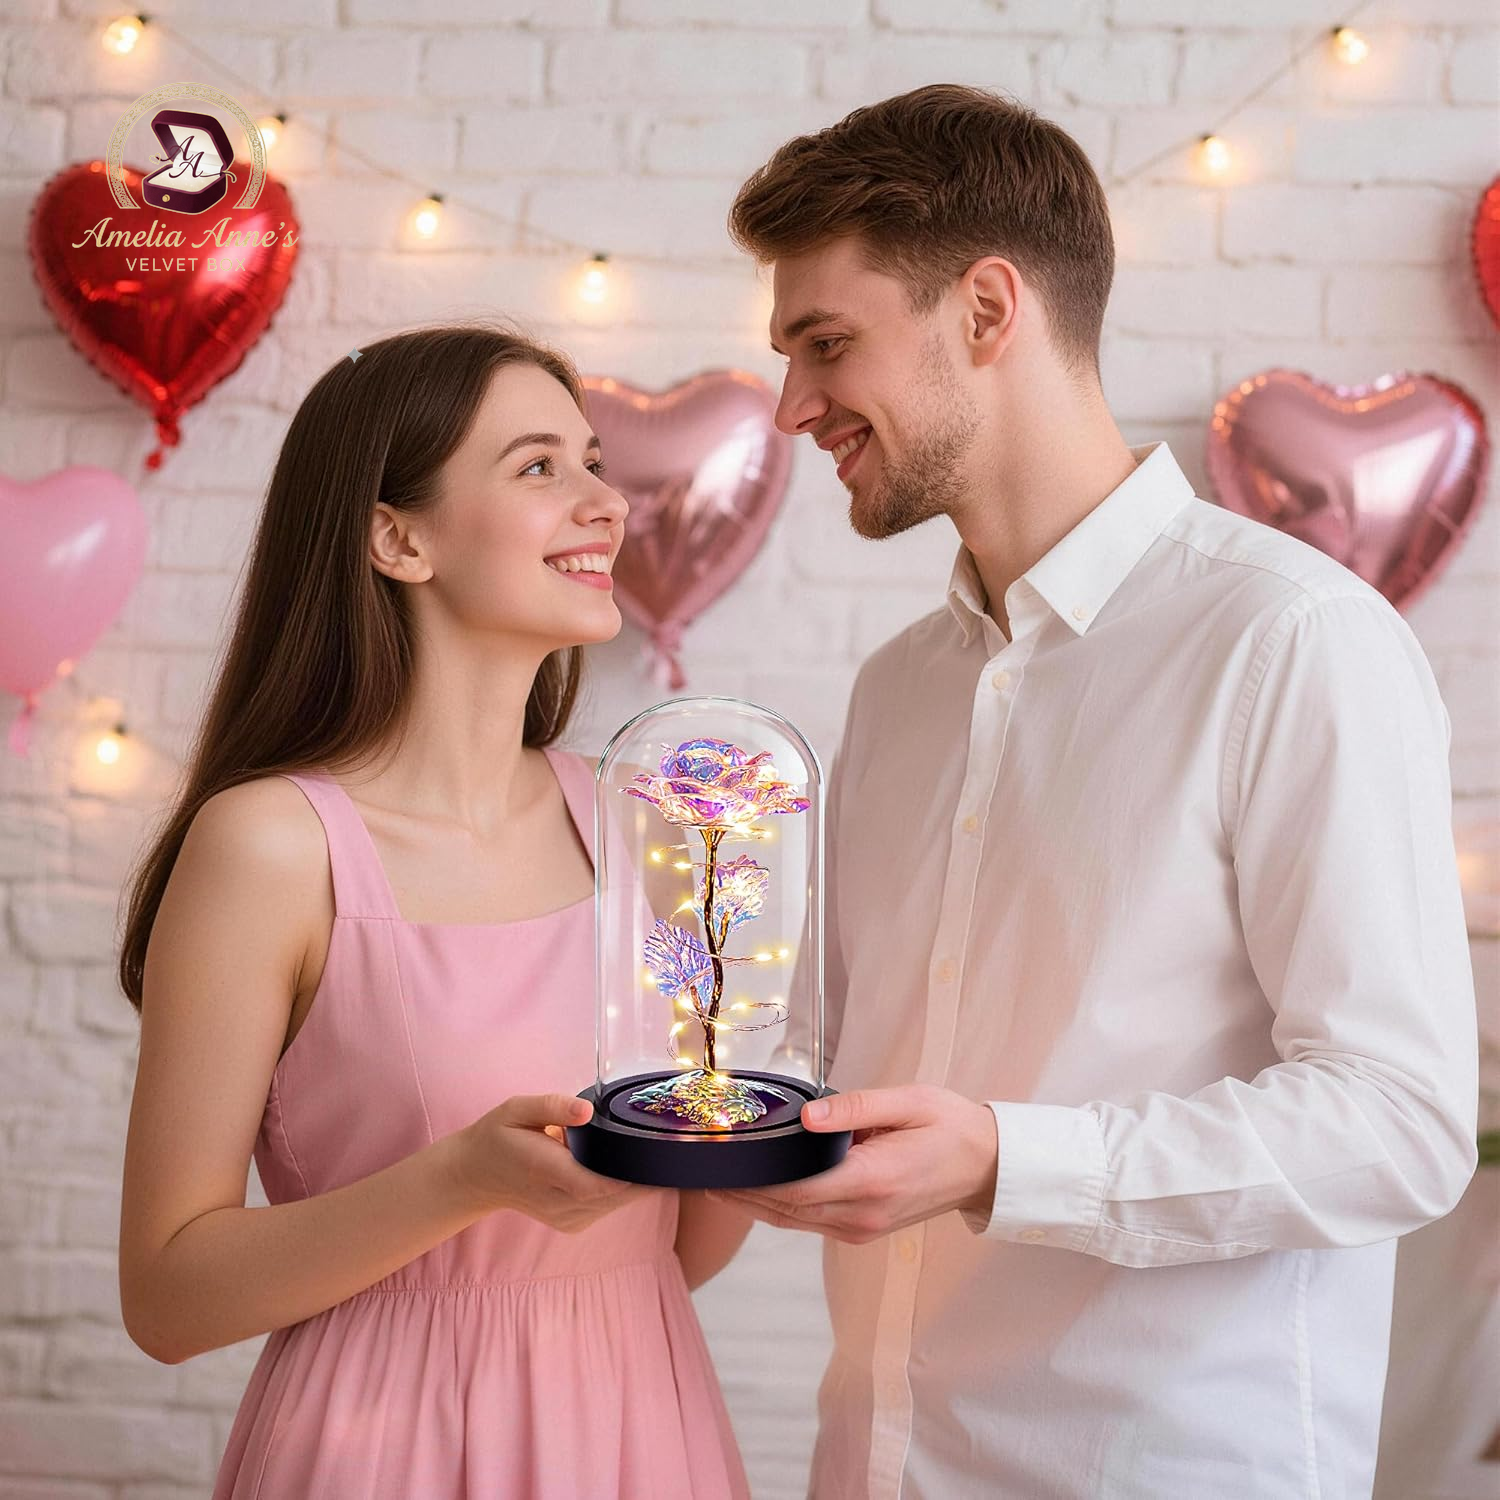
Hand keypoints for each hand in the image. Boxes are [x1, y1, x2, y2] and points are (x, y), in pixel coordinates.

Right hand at [450, 1093, 648, 1231]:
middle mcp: (558, 1202)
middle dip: (643, 1175)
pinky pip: (607, 1208)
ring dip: (634, 1183)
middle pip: (615, 1197)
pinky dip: (620, 1191)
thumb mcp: (516, 1109)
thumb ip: (552, 1106)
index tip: (655, 1154)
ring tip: (642, 1153)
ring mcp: (565, 1218)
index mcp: (545, 1171)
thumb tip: (587, 1111)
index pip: (599, 1185)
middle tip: (662, 1147)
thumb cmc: (499, 1137)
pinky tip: (620, 1169)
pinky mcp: (571, 1223)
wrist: (477, 1175)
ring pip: (615, 1205)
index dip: (633, 1175)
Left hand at [708, 1085, 997, 1244]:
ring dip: (753, 1207)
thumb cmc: (950, 1126)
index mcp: (874, 1180)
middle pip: (785, 1212)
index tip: (720, 1165)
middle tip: (701, 1173)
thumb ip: (857, 1108)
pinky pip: (808, 1222)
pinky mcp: (861, 1229)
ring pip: (792, 1223)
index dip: (754, 1183)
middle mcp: (862, 1213)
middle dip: (741, 1196)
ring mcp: (861, 1227)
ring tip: (716, 1181)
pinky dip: (778, 1210)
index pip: (799, 1189)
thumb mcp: (910, 1102)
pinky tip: (756, 1190)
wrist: (986, 1166)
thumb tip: (809, 1118)